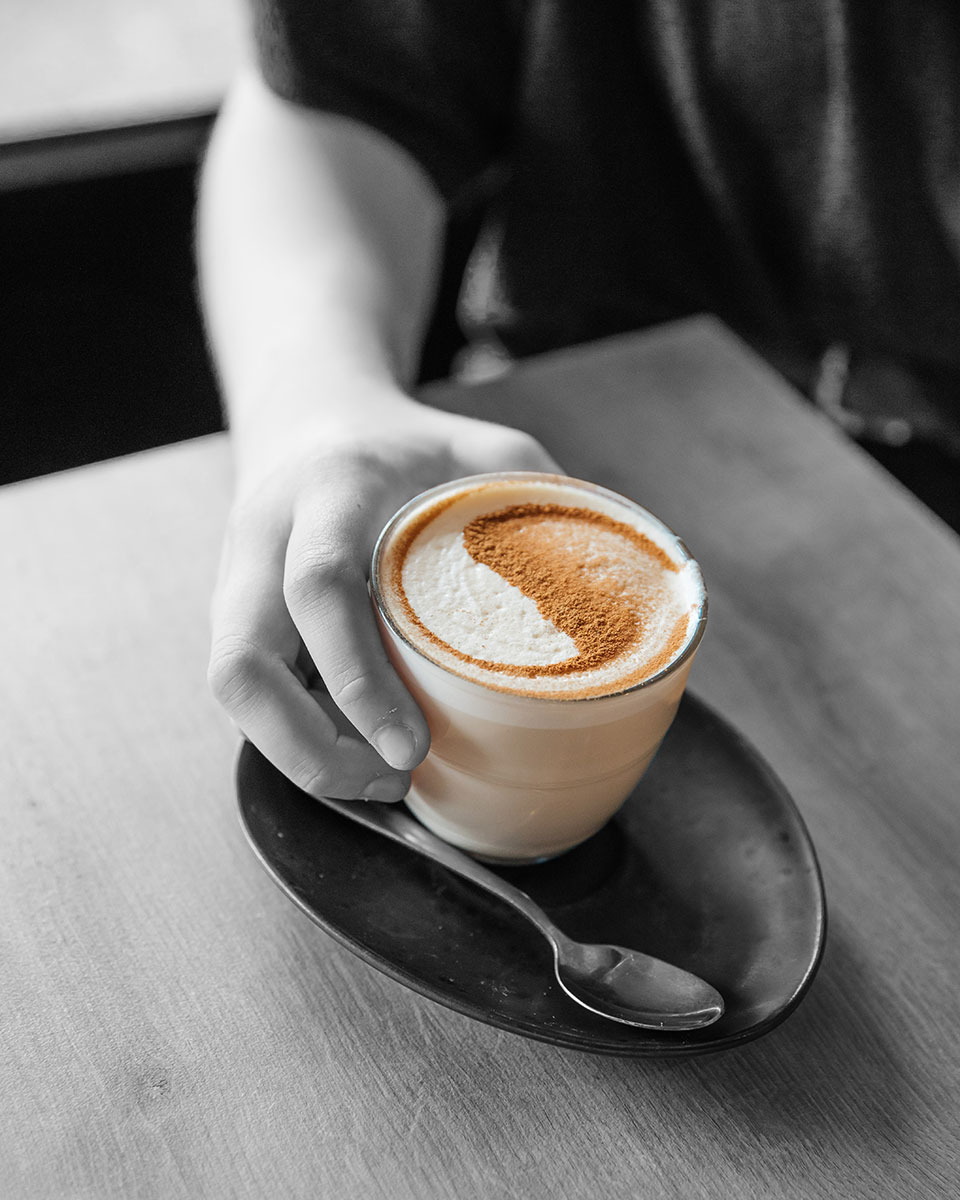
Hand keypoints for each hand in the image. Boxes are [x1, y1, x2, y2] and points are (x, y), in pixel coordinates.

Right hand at [209, 391, 559, 801]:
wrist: (312, 419)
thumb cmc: (408, 445)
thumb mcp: (484, 452)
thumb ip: (544, 504)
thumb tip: (629, 582)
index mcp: (329, 491)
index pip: (318, 585)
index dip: (358, 677)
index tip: (412, 745)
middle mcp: (263, 539)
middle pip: (239, 666)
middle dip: (310, 749)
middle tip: (393, 779)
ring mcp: (238, 582)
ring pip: (234, 693)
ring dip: (301, 756)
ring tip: (381, 779)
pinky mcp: (238, 617)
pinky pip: (252, 696)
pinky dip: (301, 738)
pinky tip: (359, 752)